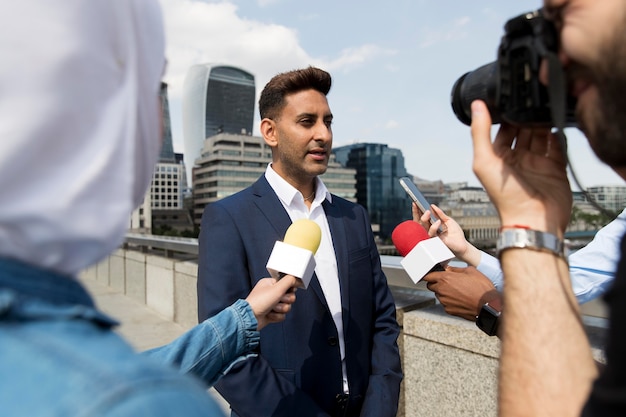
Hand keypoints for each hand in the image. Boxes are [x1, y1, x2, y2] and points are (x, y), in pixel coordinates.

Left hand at [245, 275, 297, 329]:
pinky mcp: (272, 314)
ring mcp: (271, 304)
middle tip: (277, 300)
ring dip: (280, 309)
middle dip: (284, 300)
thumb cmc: (259, 302)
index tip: (287, 291)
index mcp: (270, 284)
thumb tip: (296, 278)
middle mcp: (271, 293)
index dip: (289, 289)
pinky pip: (282, 315)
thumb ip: (289, 280)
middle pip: (289, 296)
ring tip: (271, 308)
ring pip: (287, 306)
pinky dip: (277, 316)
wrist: (251, 318)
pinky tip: (269, 314)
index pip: (287, 284)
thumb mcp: (277, 288)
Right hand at [411, 203, 481, 265]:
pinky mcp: (434, 241)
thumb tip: (432, 206)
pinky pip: (431, 233)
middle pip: (419, 221)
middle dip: (417, 213)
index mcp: (431, 225)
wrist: (462, 244)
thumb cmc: (455, 233)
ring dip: (424, 218)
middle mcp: (429, 230)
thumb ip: (440, 214)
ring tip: (428, 212)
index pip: (422, 217)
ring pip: (423, 227)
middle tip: (419, 205)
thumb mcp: (448, 220)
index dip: (417, 211)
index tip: (415, 202)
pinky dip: (434, 227)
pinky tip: (438, 221)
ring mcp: (431, 235)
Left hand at [422, 266, 496, 320]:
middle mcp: (442, 290)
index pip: (428, 276)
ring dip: (444, 292)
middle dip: (436, 283)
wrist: (489, 306)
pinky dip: (450, 301)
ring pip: (438, 295)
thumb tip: (448, 269)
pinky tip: (460, 299)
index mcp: (445, 278)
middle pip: (431, 286)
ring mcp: (444, 301)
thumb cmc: (481, 288)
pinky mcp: (449, 310)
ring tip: (458, 291)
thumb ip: (456, 269)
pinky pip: (445, 303)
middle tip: (447, 282)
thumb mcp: (470, 271)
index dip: (430, 275)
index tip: (431, 275)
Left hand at [470, 100, 571, 235]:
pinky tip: (557, 123)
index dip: (506, 115)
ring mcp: (537, 163)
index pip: (502, 129)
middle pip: (523, 130)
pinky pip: (558, 146)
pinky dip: (558, 134)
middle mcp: (517, 159)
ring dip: (542, 122)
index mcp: (498, 157)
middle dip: (527, 117)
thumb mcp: (485, 162)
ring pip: (541, 135)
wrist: (534, 220)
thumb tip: (476, 105)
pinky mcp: (555, 168)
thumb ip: (480, 133)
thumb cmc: (505, 197)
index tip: (511, 98)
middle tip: (532, 101)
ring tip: (545, 108)